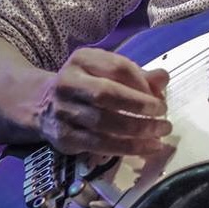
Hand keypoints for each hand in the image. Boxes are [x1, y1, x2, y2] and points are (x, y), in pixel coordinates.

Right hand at [36, 47, 170, 154]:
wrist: (44, 105)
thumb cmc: (88, 85)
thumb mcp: (109, 71)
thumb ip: (138, 75)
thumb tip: (163, 78)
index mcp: (82, 59)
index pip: (117, 67)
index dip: (143, 83)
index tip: (160, 96)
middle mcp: (68, 82)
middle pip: (107, 94)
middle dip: (140, 106)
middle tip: (164, 116)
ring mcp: (63, 111)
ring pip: (103, 123)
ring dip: (137, 131)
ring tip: (160, 134)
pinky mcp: (64, 137)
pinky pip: (98, 145)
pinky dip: (126, 147)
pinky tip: (145, 147)